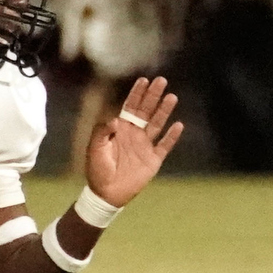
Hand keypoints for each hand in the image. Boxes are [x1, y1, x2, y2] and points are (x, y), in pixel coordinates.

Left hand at [85, 77, 183, 206]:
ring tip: (172, 97)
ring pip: (157, 124)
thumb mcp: (95, 148)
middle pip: (146, 110)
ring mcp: (145, 146)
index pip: (130, 106)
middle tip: (162, 81)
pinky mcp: (153, 160)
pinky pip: (165, 145)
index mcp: (121, 128)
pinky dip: (172, 136)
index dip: (137, 93)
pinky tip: (178, 125)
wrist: (107, 192)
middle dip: (153, 95)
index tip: (144, 80)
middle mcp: (135, 133)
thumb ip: (102, 131)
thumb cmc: (97, 169)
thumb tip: (116, 118)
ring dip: (164, 111)